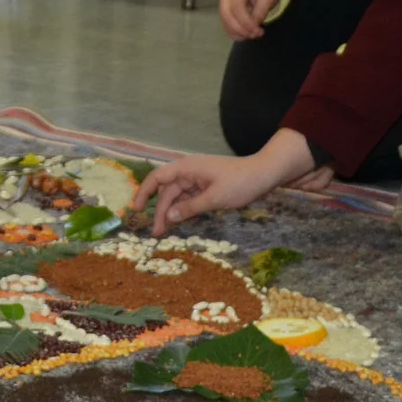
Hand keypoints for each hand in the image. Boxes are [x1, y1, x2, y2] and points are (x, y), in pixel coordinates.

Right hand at [130, 130, 318, 233]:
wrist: (264, 174)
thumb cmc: (240, 183)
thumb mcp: (214, 199)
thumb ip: (190, 208)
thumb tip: (168, 217)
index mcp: (187, 168)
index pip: (157, 178)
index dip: (144, 192)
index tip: (137, 210)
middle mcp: (188, 172)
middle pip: (167, 191)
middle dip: (159, 211)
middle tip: (155, 233)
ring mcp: (197, 179)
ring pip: (177, 196)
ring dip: (170, 212)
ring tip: (164, 232)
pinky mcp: (205, 186)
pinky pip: (188, 199)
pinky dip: (182, 210)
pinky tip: (178, 223)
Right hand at [218, 0, 284, 40]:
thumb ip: (260, 12)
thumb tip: (253, 28)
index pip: (237, 7)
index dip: (246, 22)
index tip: (258, 30)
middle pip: (227, 15)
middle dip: (240, 29)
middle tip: (255, 35)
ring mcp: (222, 1)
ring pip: (225, 22)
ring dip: (238, 33)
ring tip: (253, 35)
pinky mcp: (223, 10)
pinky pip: (226, 25)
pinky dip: (235, 33)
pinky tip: (247, 34)